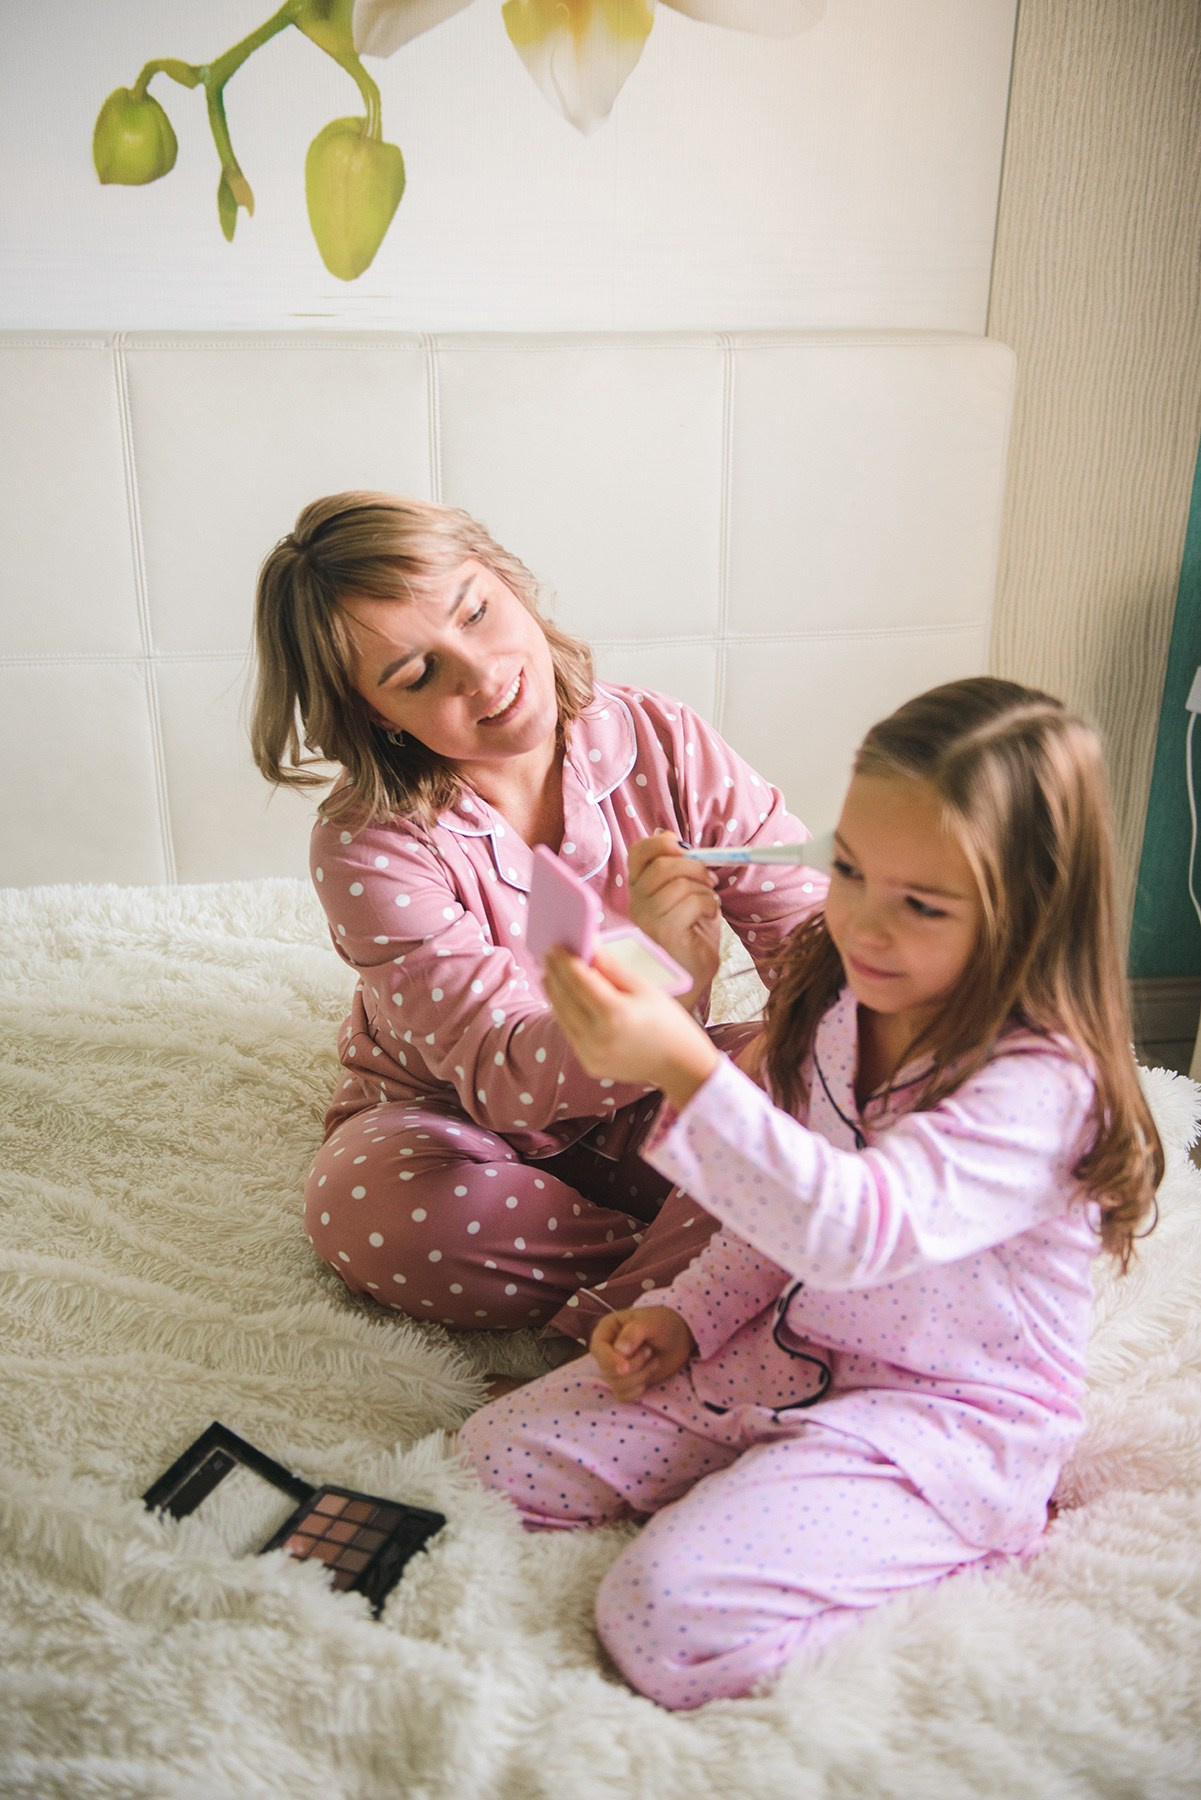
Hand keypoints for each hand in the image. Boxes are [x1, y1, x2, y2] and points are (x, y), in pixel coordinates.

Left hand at [542, 943, 718, 1108]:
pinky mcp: (590, 1065)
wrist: (680, 1064)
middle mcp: (598, 1036)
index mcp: (615, 1014)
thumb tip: (590, 947)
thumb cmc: (667, 1021)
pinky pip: (570, 1034)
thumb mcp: (645, 988)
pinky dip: (564, 1014)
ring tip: (549, 974)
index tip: (556, 947)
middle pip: (565, 998)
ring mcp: (592, 1054)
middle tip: (548, 955)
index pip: (579, 981)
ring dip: (553, 994)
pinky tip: (563, 999)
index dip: (565, 961)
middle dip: (554, 974)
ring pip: (562, 1017)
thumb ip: (613, 969)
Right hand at [590, 1305, 695, 1400]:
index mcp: (605, 1331)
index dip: (610, 1362)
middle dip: (634, 1367)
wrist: (677, 1338)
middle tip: (649, 1351)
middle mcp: (605, 1351)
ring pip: (617, 1386)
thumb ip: (634, 1333)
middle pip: (609, 1372)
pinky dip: (638, 1390)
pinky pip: (622, 1396)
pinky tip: (648, 1374)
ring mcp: (612, 1368)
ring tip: (652, 1360)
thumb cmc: (662, 1324)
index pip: (598, 1351)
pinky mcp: (623, 1383)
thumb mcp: (651, 1322)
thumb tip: (620, 1351)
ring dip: (640, 1376)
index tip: (626, 1367)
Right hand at [628, 833, 721, 1008]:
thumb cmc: (688, 942)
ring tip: (710, 903)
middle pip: (662, 863)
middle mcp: (636, 903)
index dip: (661, 843)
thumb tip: (679, 842)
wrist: (689, 983)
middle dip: (694, 865)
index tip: (684, 848)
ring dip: (704, 887)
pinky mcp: (664, 932)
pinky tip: (710, 916)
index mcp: (638, 891)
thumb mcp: (685, 899)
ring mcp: (646, 919)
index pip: (638, 853)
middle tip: (709, 879)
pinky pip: (690, 901)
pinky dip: (708, 903)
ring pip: (678, 881)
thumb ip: (680, 872)